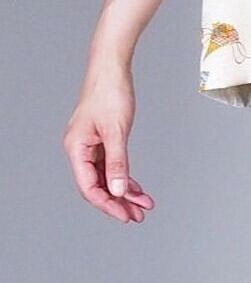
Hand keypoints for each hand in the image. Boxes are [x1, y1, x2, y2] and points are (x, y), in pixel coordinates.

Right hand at [62, 65, 154, 222]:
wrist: (111, 67)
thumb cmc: (110, 93)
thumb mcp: (116, 130)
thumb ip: (118, 162)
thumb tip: (118, 190)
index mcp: (76, 149)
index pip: (90, 187)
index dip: (108, 204)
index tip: (126, 215)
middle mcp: (80, 149)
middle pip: (98, 185)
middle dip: (119, 202)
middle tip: (138, 215)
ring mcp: (90, 144)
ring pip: (106, 176)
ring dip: (124, 190)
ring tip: (143, 204)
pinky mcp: (101, 138)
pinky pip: (111, 164)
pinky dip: (124, 175)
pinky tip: (136, 186)